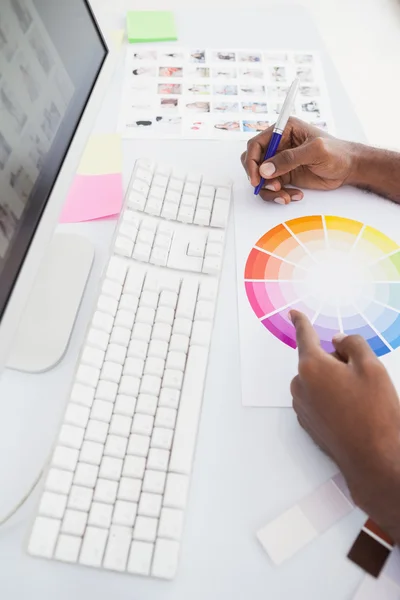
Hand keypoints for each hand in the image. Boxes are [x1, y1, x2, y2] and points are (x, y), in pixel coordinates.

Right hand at [241, 117, 356, 203]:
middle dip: (259, 178)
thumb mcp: (315, 151)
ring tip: (285, 196)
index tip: (257, 178)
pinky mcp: (285, 176)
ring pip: (261, 178)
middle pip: (254, 162)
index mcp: (283, 130)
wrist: (349, 168)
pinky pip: (272, 188)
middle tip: (273, 188)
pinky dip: (279, 195)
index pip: (256, 144)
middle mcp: (279, 145)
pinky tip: (294, 196)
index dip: (252, 161)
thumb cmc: (337, 153)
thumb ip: (289, 159)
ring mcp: (280, 162)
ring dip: (269, 190)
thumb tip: (265, 169)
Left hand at [290, 310, 399, 536]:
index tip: (293, 313)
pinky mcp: (307, 422)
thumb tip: (337, 341)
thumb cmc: (374, 414)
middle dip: (337, 363)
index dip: (301, 322)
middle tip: (362, 381)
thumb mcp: (372, 367)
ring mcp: (302, 406)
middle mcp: (300, 385)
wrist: (374, 459)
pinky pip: (318, 400)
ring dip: (335, 383)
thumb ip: (352, 344)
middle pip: (318, 360)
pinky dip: (332, 400)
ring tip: (359, 402)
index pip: (305, 336)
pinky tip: (352, 413)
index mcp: (311, 366)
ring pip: (318, 381)